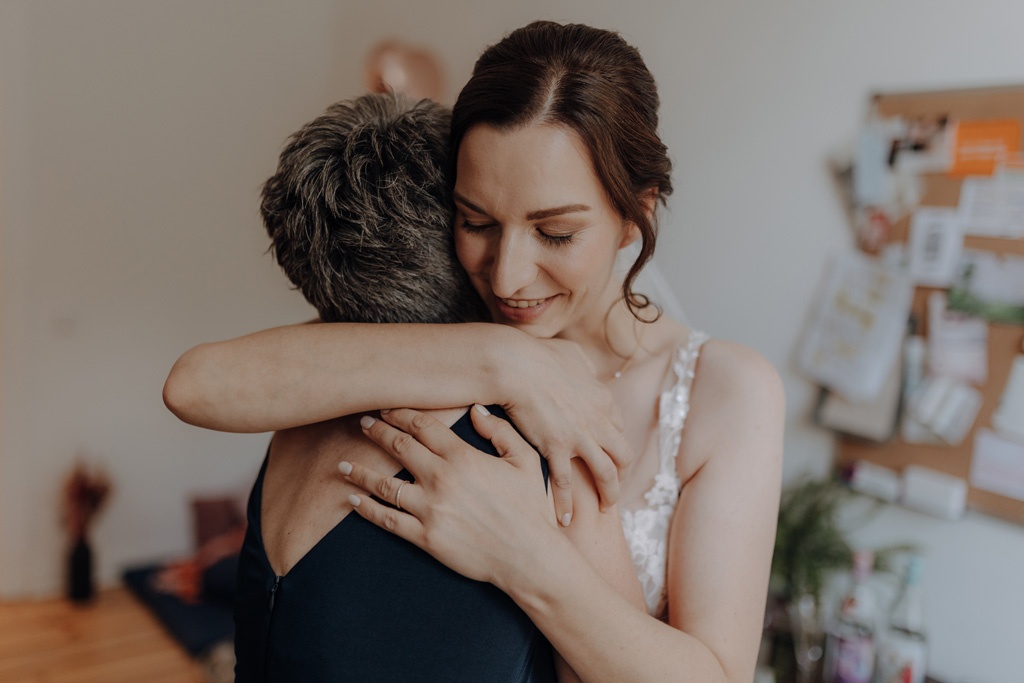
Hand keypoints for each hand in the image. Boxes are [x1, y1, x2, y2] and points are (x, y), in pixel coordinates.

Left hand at [340, 407, 559, 588]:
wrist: (529, 556)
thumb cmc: (530, 507)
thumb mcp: (525, 460)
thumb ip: (500, 431)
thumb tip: (475, 410)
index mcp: (463, 457)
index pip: (422, 426)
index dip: (400, 414)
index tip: (386, 408)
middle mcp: (441, 479)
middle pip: (399, 447)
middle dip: (377, 432)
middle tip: (363, 423)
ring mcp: (430, 509)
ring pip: (384, 484)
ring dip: (361, 471)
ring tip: (343, 464)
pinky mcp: (425, 536)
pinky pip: (388, 520)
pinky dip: (367, 509)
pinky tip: (354, 500)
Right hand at [501, 337, 632, 524]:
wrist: (516, 364)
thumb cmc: (538, 354)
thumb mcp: (571, 354)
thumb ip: (581, 364)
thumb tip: (582, 367)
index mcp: (601, 398)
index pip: (617, 426)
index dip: (612, 441)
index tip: (607, 451)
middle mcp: (598, 420)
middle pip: (622, 453)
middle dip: (621, 472)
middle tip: (613, 485)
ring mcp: (581, 436)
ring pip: (606, 473)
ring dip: (608, 494)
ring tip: (604, 509)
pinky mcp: (558, 448)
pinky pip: (566, 483)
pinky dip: (566, 504)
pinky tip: (564, 519)